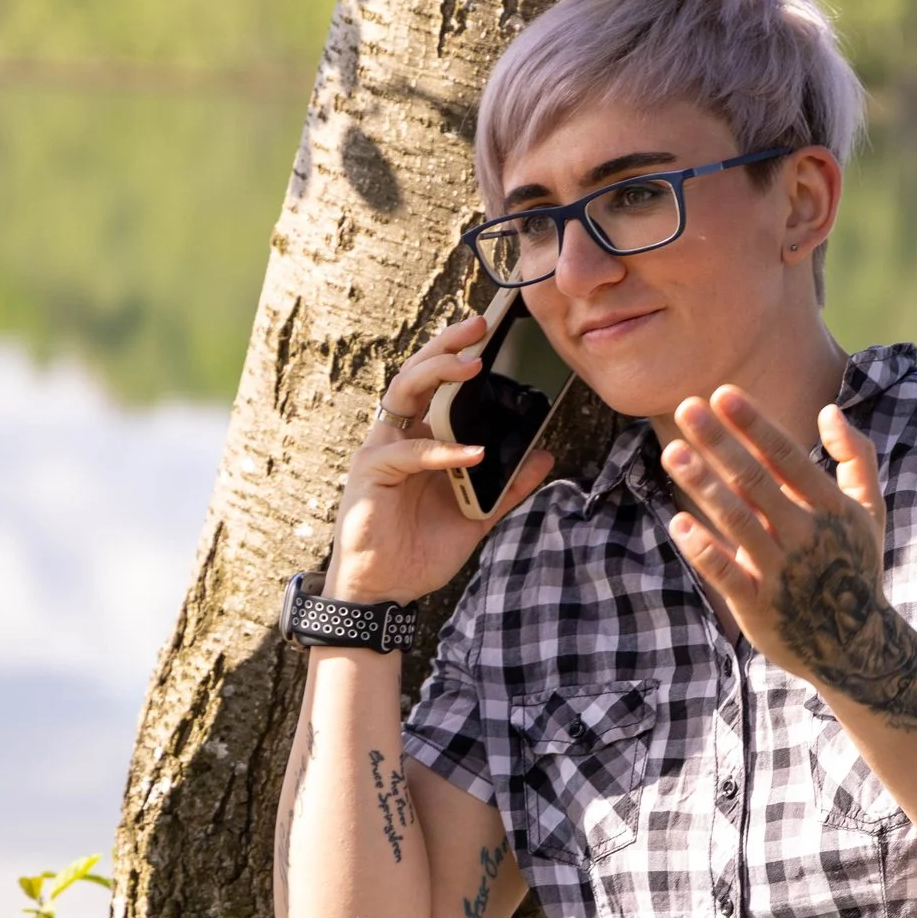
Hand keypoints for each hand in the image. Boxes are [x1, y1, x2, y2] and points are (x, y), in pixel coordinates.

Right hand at [325, 313, 554, 604]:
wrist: (387, 591)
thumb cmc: (420, 549)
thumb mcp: (478, 514)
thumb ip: (509, 485)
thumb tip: (545, 455)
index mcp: (421, 438)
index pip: (437, 384)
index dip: (457, 354)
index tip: (489, 330)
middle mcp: (397, 436)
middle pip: (416, 374)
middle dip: (445, 345)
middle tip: (478, 326)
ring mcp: (381, 451)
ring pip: (402, 394)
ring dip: (437, 375)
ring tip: (473, 366)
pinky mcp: (372, 474)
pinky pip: (409, 452)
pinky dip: (442, 451)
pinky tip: (474, 453)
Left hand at [660, 387, 916, 731]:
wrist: (856, 647)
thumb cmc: (856, 565)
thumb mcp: (869, 511)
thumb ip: (856, 457)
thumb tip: (828, 409)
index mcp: (832, 509)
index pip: (788, 458)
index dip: (755, 425)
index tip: (722, 394)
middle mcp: (807, 537)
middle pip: (756, 482)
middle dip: (720, 443)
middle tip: (686, 408)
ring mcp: (783, 573)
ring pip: (737, 522)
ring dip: (703, 486)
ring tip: (672, 452)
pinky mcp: (759, 606)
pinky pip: (727, 574)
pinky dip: (704, 550)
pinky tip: (677, 523)